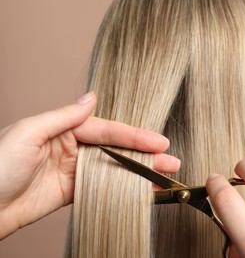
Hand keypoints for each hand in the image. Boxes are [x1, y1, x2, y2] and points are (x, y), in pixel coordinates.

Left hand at [0, 92, 179, 239]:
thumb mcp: (28, 132)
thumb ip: (64, 116)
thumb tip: (91, 98)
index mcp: (63, 128)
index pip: (107, 130)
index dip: (134, 136)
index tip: (158, 142)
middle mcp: (72, 147)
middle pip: (116, 149)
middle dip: (145, 155)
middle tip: (171, 160)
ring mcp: (75, 170)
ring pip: (115, 168)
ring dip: (140, 172)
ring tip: (164, 175)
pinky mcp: (73, 191)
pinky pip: (104, 186)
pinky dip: (124, 187)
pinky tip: (141, 188)